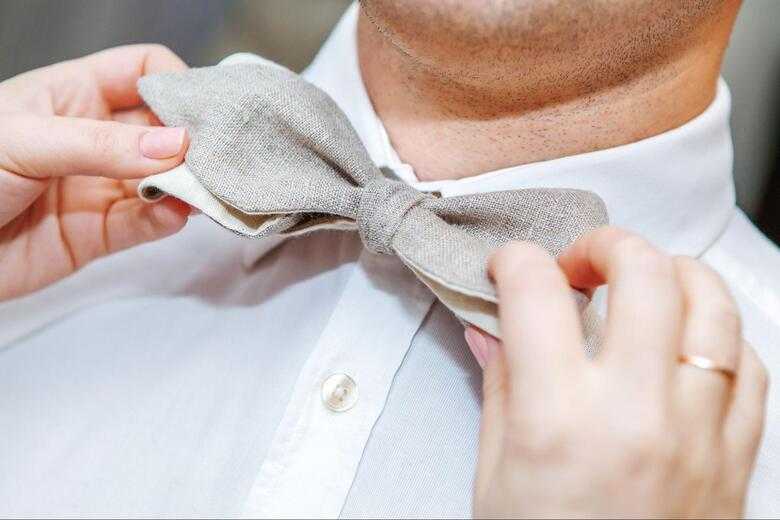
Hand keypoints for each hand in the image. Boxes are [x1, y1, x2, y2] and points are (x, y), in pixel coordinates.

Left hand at [0, 44, 190, 300]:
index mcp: (73, 94)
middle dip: (195, 141)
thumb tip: (178, 146)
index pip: (143, 72)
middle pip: (165, 129)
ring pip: (165, 180)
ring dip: (191, 185)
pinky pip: (148, 223)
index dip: (176, 84)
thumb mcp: (26, 141)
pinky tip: (178, 215)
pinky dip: (170, 220)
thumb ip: (103, 145)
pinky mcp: (100, 234)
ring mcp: (100, 186)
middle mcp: (96, 138)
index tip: (200, 113)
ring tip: (208, 191)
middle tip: (220, 157)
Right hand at [466, 227, 767, 517]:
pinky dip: (717, 334)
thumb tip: (492, 328)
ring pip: (712, 304)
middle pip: (641, 272)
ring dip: (671, 274)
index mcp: (557, 418)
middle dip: (603, 245)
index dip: (515, 261)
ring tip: (642, 284)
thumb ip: (499, 385)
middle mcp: (635, 413)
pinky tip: (686, 342)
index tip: (510, 267)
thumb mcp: (494, 473)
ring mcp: (697, 431)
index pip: (535, 293)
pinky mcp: (734, 455)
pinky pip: (749, 364)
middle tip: (580, 263)